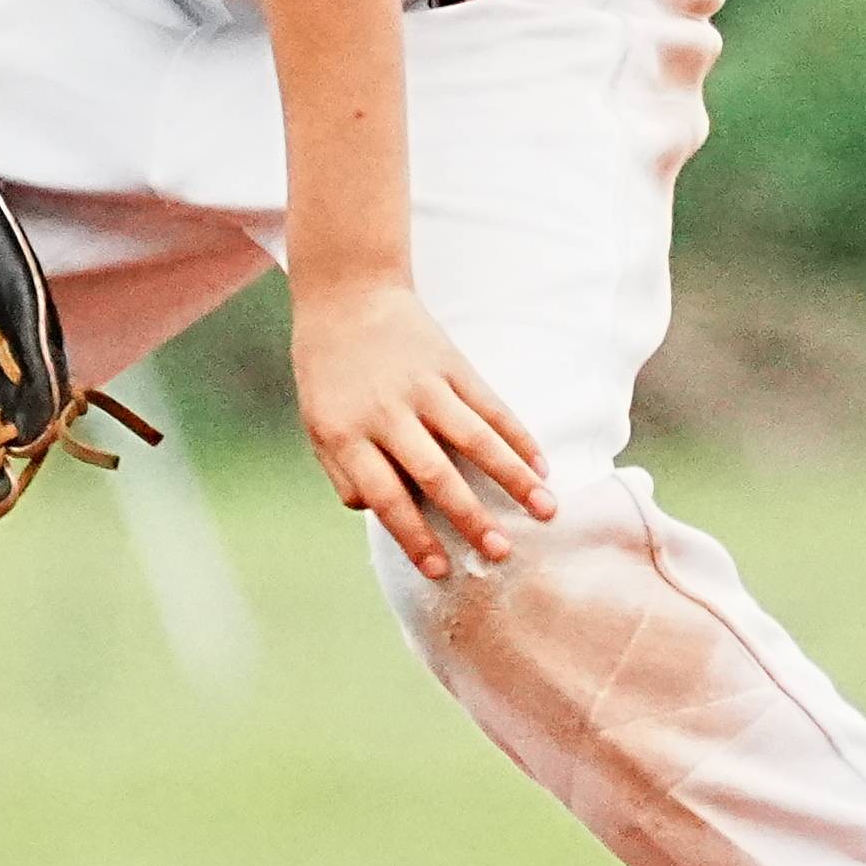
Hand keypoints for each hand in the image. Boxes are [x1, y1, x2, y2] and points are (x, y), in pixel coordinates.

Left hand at [293, 278, 550, 582]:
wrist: (346, 295)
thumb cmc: (330, 374)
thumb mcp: (319, 426)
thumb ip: (346, 474)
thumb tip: (385, 515)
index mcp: (346, 433)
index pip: (384, 498)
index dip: (414, 537)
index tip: (441, 571)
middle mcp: (386, 411)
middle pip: (434, 474)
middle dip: (471, 517)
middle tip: (502, 553)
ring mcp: (423, 385)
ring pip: (476, 439)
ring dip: (514, 478)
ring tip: (547, 511)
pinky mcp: (451, 363)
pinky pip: (491, 405)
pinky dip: (519, 437)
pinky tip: (542, 466)